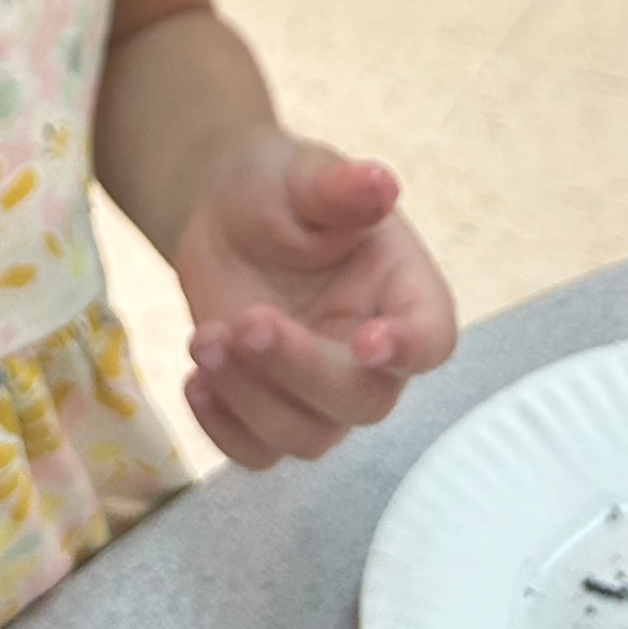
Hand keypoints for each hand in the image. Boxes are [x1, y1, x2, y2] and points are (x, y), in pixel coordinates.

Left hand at [174, 128, 456, 470]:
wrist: (225, 213)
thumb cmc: (280, 188)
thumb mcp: (305, 175)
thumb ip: (341, 187)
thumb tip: (380, 183)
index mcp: (402, 291)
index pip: (432, 338)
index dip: (409, 350)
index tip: (368, 342)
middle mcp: (371, 353)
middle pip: (362, 401)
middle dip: (301, 370)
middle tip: (246, 321)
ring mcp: (320, 390)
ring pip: (308, 436)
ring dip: (251, 399)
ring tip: (204, 338)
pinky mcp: (270, 408)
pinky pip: (259, 453)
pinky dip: (224, 431)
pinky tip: (195, 380)